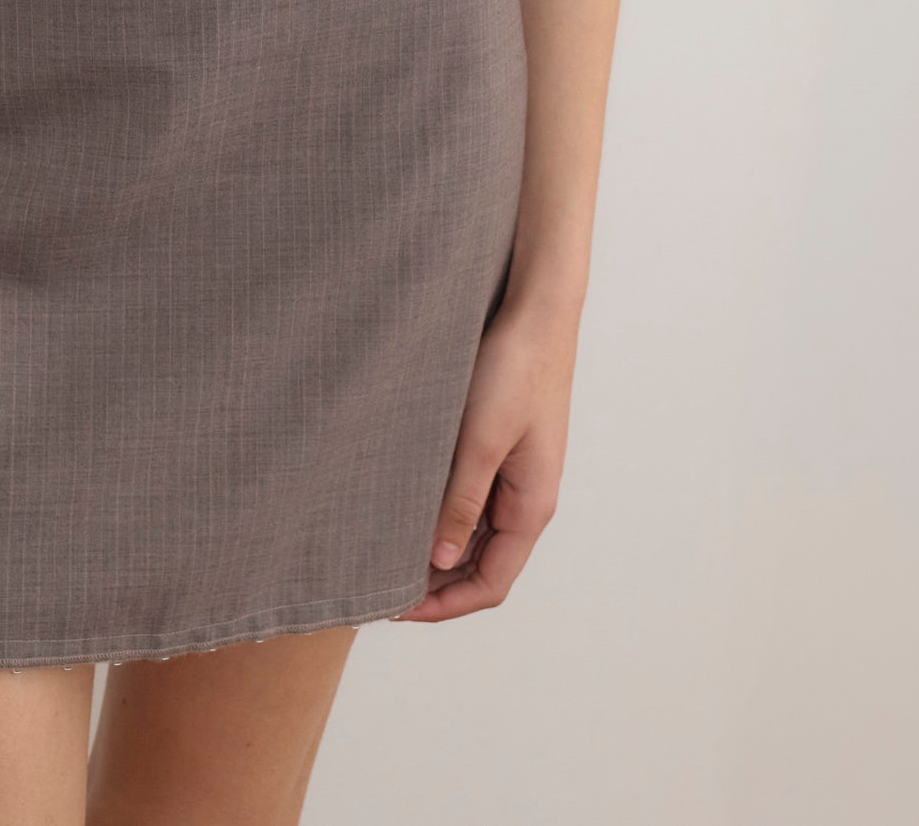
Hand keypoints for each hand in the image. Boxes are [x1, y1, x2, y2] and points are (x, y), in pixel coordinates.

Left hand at [396, 293, 577, 620]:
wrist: (536, 311)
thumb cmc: (514, 369)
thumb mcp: (480, 439)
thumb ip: (461, 502)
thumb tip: (440, 563)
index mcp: (532, 506)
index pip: (492, 584)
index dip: (445, 606)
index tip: (397, 608)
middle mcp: (528, 498)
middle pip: (484, 566)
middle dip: (438, 586)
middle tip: (382, 587)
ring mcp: (517, 474)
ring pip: (477, 535)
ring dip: (439, 552)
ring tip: (388, 553)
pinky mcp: (503, 448)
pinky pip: (474, 500)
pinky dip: (444, 516)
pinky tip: (408, 509)